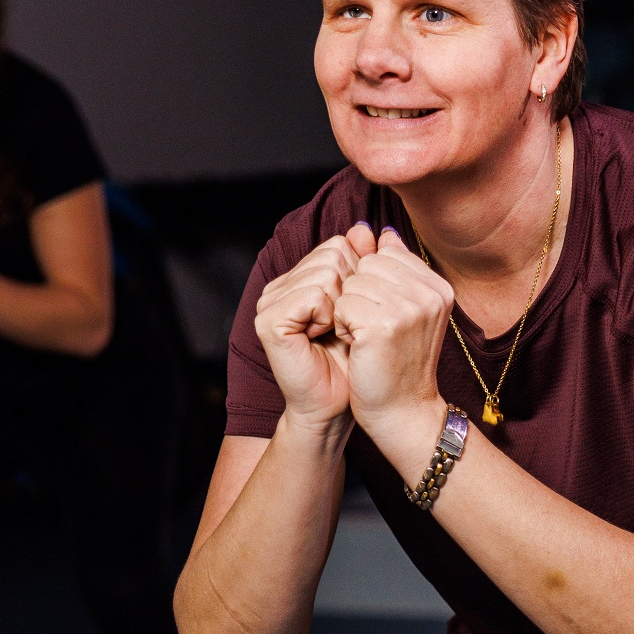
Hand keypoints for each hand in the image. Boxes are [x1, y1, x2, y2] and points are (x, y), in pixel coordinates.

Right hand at [253, 223, 377, 431]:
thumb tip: (365, 227)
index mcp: (299, 279)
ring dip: (342, 306)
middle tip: (344, 325)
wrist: (336, 406)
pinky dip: (327, 316)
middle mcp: (280, 286)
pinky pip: (313, 294)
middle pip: (333, 254)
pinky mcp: (268, 320)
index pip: (339, 246)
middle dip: (352, 290)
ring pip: (326, 272)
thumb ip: (363, 266)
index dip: (359, 276)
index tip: (356, 311)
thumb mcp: (365, 306)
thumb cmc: (352, 362)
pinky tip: (321, 336)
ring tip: (333, 333)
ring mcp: (270, 301)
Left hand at [333, 227, 452, 450]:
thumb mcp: (404, 311)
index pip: (386, 254)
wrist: (403, 413)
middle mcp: (430, 293)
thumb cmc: (398, 364)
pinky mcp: (383, 325)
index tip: (385, 318)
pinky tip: (359, 347)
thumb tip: (373, 231)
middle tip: (373, 330)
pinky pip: (343, 304)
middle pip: (367, 265)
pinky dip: (343, 326)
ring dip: (349, 312)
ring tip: (367, 339)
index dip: (373, 285)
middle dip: (359, 295)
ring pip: (352, 283)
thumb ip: (392, 268)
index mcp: (438, 287)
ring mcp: (409, 308)